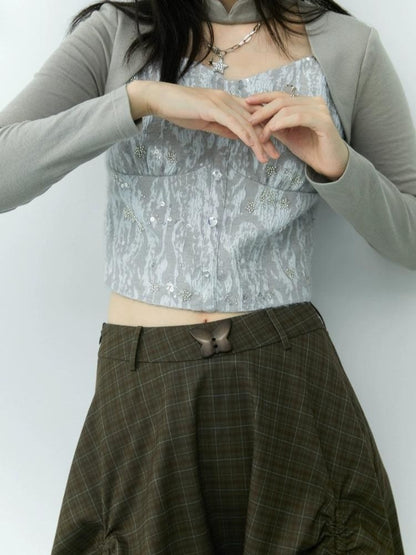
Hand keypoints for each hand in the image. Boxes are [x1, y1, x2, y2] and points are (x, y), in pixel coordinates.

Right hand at [131, 80, 279, 162]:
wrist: (161, 99)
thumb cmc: (181, 109)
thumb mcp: (207, 121)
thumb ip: (224, 127)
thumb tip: (239, 137)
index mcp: (228, 102)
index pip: (251, 117)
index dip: (264, 132)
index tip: (272, 147)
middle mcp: (228, 99)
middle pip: (253, 121)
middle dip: (267, 139)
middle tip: (277, 155)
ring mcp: (221, 102)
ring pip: (245, 123)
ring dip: (257, 142)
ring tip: (265, 157)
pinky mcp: (212, 107)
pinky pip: (232, 122)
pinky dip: (243, 134)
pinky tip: (252, 145)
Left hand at [245, 91, 348, 179]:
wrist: (329, 164)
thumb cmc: (310, 149)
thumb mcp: (287, 135)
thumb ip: (274, 125)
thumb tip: (255, 118)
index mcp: (306, 103)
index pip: (281, 95)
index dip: (263, 97)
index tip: (246, 102)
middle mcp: (314, 102)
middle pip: (282, 100)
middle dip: (263, 110)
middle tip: (250, 121)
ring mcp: (320, 110)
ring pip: (288, 108)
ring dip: (271, 121)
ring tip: (261, 134)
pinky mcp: (323, 121)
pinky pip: (298, 117)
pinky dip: (283, 122)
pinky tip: (272, 129)